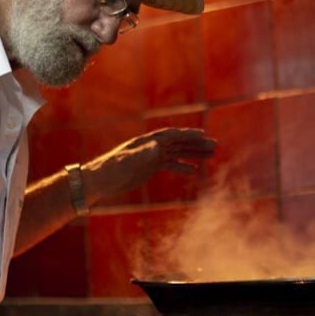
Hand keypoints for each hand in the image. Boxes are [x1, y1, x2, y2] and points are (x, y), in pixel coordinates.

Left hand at [82, 127, 216, 200]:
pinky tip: (194, 170)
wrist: (100, 180)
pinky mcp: (149, 168)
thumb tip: (158, 146)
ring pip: (177, 153)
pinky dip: (183, 166)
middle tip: (215, 146)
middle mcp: (152, 146)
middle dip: (196, 144)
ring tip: (210, 155)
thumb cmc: (111, 168)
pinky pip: (170, 164)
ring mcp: (152, 157)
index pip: (172, 135)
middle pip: (178, 142)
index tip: (203, 135)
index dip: (187, 135)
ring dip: (193, 153)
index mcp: (148, 142)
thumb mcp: (128, 161)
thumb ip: (143, 153)